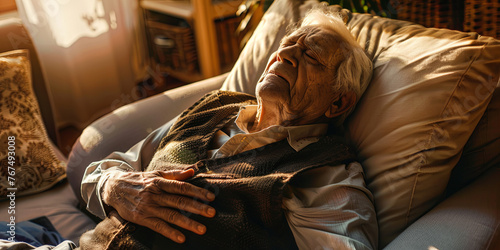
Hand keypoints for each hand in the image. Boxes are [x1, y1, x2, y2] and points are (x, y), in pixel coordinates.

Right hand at [101, 169, 215, 242]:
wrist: (114, 188)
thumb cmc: (139, 181)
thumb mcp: (156, 174)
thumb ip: (175, 174)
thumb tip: (192, 172)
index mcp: (160, 182)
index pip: (182, 187)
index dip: (198, 191)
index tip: (211, 197)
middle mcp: (155, 194)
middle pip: (179, 201)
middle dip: (197, 207)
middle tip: (212, 213)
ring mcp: (149, 207)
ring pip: (171, 215)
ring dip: (188, 223)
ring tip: (202, 229)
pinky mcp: (142, 218)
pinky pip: (158, 226)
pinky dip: (170, 232)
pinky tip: (181, 238)